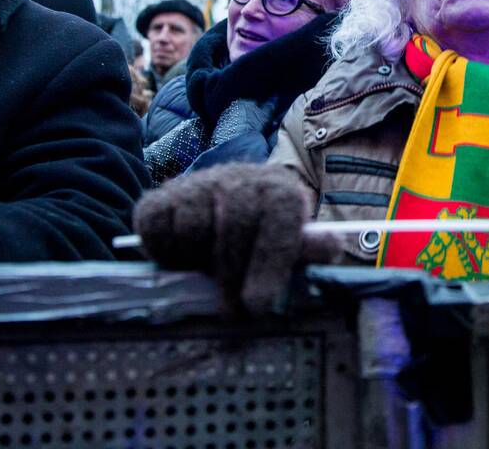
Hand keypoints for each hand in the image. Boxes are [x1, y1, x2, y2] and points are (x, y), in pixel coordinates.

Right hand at [134, 162, 339, 312]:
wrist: (218, 214)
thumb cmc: (262, 238)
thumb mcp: (290, 244)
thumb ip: (308, 249)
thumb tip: (330, 245)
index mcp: (278, 188)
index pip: (280, 214)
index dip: (271, 259)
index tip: (258, 304)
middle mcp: (238, 178)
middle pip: (235, 223)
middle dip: (233, 274)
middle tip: (233, 310)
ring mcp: (196, 184)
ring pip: (193, 229)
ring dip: (199, 262)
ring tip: (212, 272)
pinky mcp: (159, 197)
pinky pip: (158, 232)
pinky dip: (168, 254)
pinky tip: (186, 258)